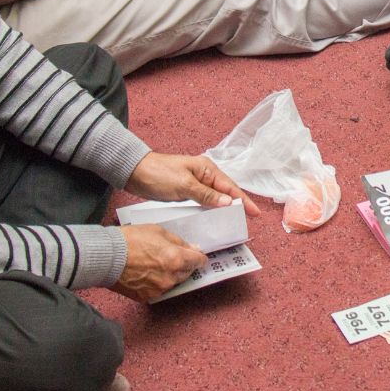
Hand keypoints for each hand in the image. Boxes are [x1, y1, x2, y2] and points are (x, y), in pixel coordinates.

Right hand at [109, 224, 206, 302]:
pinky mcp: (147, 297)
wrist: (106, 257)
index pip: (199, 261)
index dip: (197, 256)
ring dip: (169, 274)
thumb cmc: (130, 240)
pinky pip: (159, 289)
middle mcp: (171, 277)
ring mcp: (159, 289)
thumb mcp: (158, 231)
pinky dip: (156, 282)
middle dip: (182, 264)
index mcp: (176, 259)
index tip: (195, 254)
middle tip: (169, 255)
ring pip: (173, 282)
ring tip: (153, 263)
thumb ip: (179, 242)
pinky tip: (145, 273)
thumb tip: (192, 248)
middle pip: (187, 273)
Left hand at [126, 151, 256, 211]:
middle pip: (225, 192)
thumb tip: (227, 202)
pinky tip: (213, 218)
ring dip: (224, 208)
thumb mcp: (184, 185)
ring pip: (215, 198)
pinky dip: (211, 209)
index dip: (243, 200)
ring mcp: (195, 183)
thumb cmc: (158, 174)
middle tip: (247, 219)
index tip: (254, 212)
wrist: (134, 172)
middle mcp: (204, 175)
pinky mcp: (186, 191)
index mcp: (207, 169)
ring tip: (234, 221)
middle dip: (237, 204)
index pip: (230, 187)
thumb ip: (206, 195)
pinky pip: (204, 202)